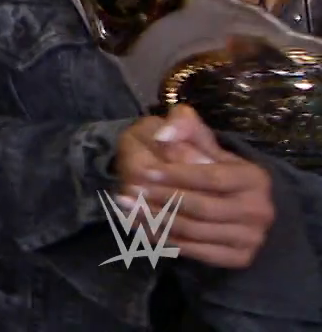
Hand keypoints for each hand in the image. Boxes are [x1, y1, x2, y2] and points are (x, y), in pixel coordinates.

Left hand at [115, 105, 274, 268]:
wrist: (243, 207)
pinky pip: (194, 252)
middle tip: (128, 191)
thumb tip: (163, 133)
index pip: (211, 178)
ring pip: (194, 232)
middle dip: (161, 199)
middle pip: (202, 208)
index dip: (176, 175)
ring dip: (156, 220)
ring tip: (127, 208)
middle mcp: (259, 211)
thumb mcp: (205, 144)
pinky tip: (139, 227)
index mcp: (255, 179)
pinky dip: (163, 240)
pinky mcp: (238, 259)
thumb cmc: (216, 168)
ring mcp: (251, 238)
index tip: (144, 171)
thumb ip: (185, 128)